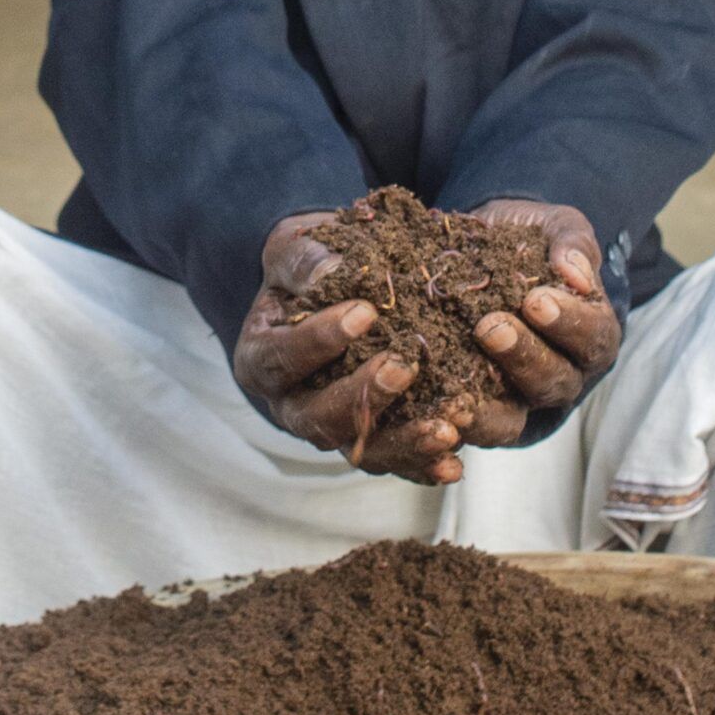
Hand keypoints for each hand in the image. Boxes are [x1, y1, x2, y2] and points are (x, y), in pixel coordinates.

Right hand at [232, 212, 467, 485]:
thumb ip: (306, 262)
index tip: (364, 312)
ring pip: (361, 449)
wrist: (331, 286)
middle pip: (319, 417)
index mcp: (260, 360)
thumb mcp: (296, 249)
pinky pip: (394, 462)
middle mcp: (290, 405)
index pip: (280, 358)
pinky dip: (424, 465)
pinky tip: (454, 463)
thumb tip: (333, 273)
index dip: (318, 341)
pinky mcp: (370, 442)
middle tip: (405, 365)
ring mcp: (331, 428)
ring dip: (403, 443)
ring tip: (446, 428)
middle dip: (364, 395)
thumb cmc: (308, 265)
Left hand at [458, 198, 622, 446]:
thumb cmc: (530, 241)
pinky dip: (451, 424)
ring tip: (457, 387)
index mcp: (592, 334)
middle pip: (554, 381)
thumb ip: (571, 242)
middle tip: (490, 328)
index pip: (592, 337)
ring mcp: (520, 400)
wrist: (482, 250)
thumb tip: (576, 274)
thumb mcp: (556, 227)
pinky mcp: (479, 411)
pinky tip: (430, 409)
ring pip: (513, 418)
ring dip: (487, 407)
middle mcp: (563, 374)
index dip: (568, 323)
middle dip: (523, 356)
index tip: (536, 301)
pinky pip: (469, 429)